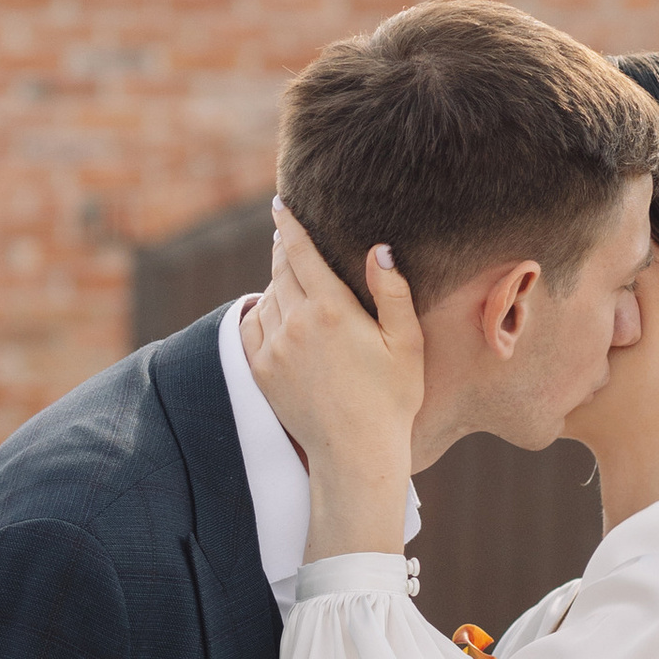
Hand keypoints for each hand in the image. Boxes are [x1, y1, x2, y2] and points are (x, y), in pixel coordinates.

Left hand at [242, 205, 422, 558]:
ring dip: (276, 284)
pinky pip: (251, 327)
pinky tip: (272, 312)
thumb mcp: (406, 343)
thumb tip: (378, 249)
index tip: (279, 206)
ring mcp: (274, 348)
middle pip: (281, 271)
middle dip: (283, 251)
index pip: (300, 253)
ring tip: (288, 279)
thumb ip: (392, 292)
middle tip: (285, 237)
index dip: (288, 225)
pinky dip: (259, 313)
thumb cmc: (391, 398)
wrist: (355, 452)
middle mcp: (296, 323)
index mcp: (332, 309)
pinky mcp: (261, 370)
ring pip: (267, 298)